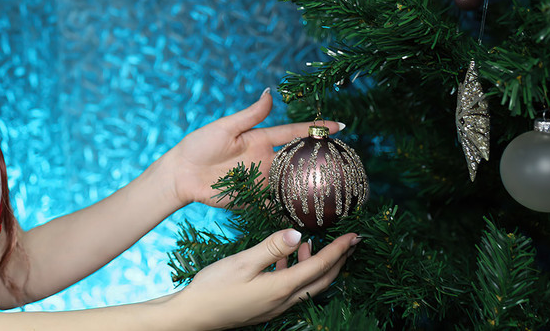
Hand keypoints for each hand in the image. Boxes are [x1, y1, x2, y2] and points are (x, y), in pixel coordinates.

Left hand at [162, 89, 341, 206]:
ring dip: (310, 187)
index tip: (340, 127)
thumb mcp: (225, 127)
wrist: (181, 174)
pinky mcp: (253, 199)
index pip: (293, 133)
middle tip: (347, 162)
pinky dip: (291, 211)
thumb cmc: (199, 145)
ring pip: (291, 183)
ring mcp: (261, 181)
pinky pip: (276, 206)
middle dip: (321, 160)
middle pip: (298, 160)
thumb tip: (269, 92)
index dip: (315, 129)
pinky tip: (309, 216)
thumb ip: (250, 114)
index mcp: (260, 139)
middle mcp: (265, 160)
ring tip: (337, 191)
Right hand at [176, 229, 358, 330]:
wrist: (194, 315)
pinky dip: (298, 272)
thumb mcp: (242, 262)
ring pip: (308, 285)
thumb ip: (271, 248)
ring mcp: (276, 306)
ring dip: (317, 266)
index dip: (339, 251)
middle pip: (322, 280)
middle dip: (339, 261)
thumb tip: (298, 233)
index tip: (355, 236)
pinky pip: (293, 289)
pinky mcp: (266, 306)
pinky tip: (287, 259)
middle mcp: (284, 301)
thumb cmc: (214, 287)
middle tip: (351, 242)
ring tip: (315, 244)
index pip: (319, 267)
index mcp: (281, 288)